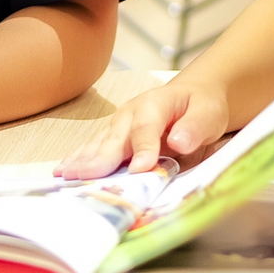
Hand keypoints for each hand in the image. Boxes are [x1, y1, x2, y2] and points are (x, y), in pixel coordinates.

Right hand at [56, 79, 230, 178]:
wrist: (193, 97)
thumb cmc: (201, 106)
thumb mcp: (208, 112)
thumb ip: (195, 126)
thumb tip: (179, 141)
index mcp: (154, 104)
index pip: (146, 128)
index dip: (143, 149)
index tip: (142, 169)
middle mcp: (130, 114)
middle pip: (114, 139)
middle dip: (98, 159)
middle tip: (83, 176)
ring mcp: (119, 126)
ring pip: (99, 145)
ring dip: (82, 161)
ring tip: (64, 175)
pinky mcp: (114, 138)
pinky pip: (95, 151)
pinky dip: (80, 162)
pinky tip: (64, 172)